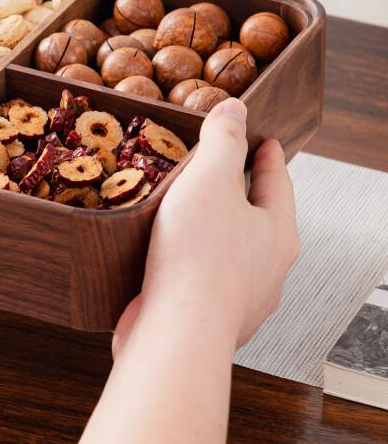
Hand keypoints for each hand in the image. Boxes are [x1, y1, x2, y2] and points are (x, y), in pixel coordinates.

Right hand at [114, 97, 298, 355]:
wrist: (175, 333)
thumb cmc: (198, 259)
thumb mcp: (210, 180)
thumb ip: (222, 140)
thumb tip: (234, 110)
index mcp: (277, 234)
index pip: (278, 182)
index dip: (268, 156)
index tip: (264, 141)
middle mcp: (266, 269)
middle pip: (257, 217)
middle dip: (239, 191)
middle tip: (222, 169)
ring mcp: (237, 296)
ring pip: (228, 249)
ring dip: (211, 226)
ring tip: (186, 207)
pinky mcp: (205, 313)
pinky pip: (200, 274)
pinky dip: (188, 255)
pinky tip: (164, 249)